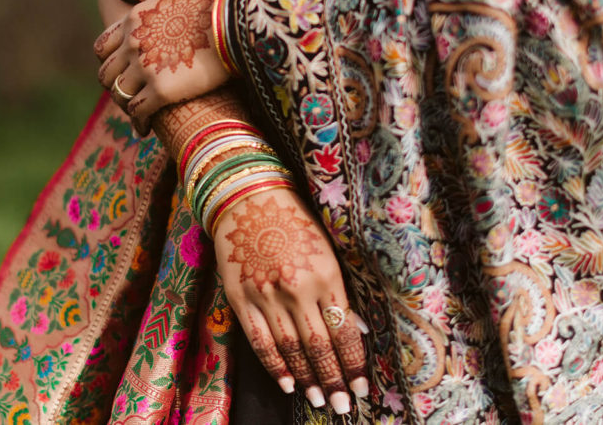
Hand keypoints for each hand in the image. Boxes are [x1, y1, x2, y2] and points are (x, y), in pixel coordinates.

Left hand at [94, 0, 228, 133]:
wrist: (235, 22)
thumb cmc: (210, 2)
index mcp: (133, 21)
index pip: (102, 48)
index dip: (109, 63)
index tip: (121, 72)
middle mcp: (133, 45)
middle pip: (107, 75)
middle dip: (115, 87)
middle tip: (129, 96)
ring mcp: (145, 68)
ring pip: (120, 94)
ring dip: (126, 105)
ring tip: (138, 114)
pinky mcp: (162, 90)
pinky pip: (138, 111)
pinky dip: (139, 122)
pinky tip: (146, 128)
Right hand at [214, 189, 369, 413]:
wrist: (248, 197)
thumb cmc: (295, 219)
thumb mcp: (327, 249)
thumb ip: (340, 289)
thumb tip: (358, 329)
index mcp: (325, 275)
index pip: (344, 330)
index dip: (353, 363)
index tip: (361, 386)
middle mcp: (297, 290)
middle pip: (319, 347)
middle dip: (333, 380)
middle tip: (343, 405)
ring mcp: (267, 296)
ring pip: (291, 350)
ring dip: (307, 379)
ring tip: (319, 399)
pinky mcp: (241, 299)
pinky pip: (260, 342)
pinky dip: (275, 366)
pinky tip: (288, 384)